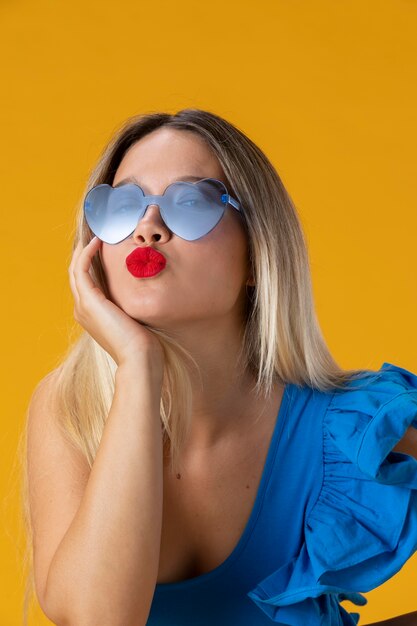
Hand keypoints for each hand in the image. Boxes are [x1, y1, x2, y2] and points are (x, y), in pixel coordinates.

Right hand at [68, 236, 164, 376]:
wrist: (139, 359)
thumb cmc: (143, 344)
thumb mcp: (135, 320)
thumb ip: (131, 306)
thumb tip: (144, 293)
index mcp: (91, 314)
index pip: (85, 282)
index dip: (90, 262)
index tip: (102, 245)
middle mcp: (82, 309)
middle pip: (76, 273)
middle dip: (84, 251)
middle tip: (94, 231)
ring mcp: (83, 306)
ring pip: (75, 269)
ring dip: (83, 248)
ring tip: (94, 231)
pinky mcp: (89, 301)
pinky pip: (81, 269)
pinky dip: (87, 253)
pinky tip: (98, 241)